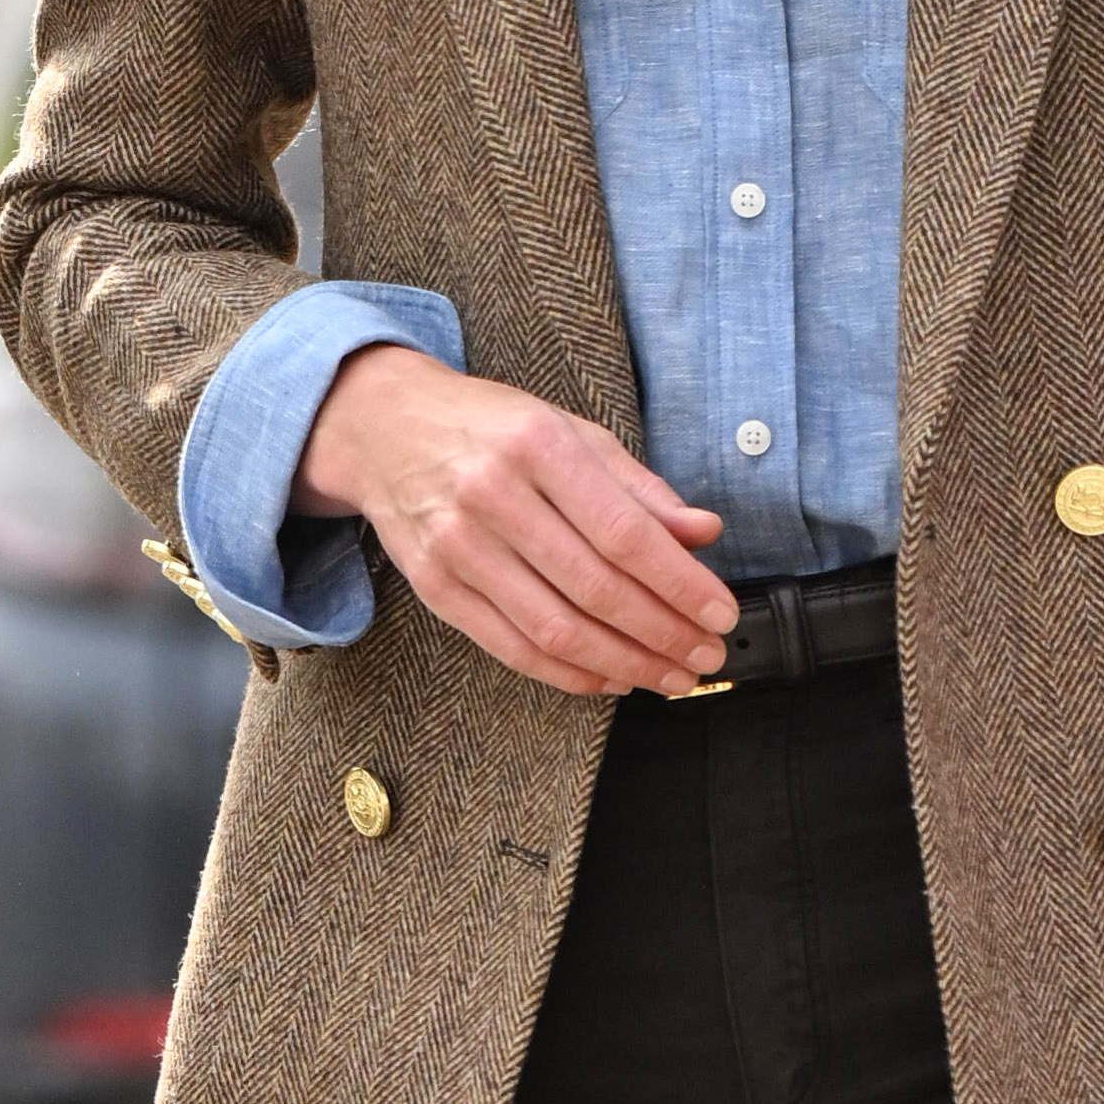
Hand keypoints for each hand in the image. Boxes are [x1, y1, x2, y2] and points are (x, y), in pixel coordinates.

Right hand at [296, 343, 734, 694]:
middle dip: (664, 633)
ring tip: (669, 675)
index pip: (623, 532)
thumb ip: (638, 486)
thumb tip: (703, 532)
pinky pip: (513, 648)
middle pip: (595, 587)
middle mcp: (491, 494)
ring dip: (625, 663)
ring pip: (556, 628)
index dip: (680, 583)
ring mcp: (456, 545)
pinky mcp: (435, 586)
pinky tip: (611, 677)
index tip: (720, 614)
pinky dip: (570, 673)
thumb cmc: (488, 428)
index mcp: (535, 444)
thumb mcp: (568, 430)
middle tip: (706, 655)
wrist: (382, 427)